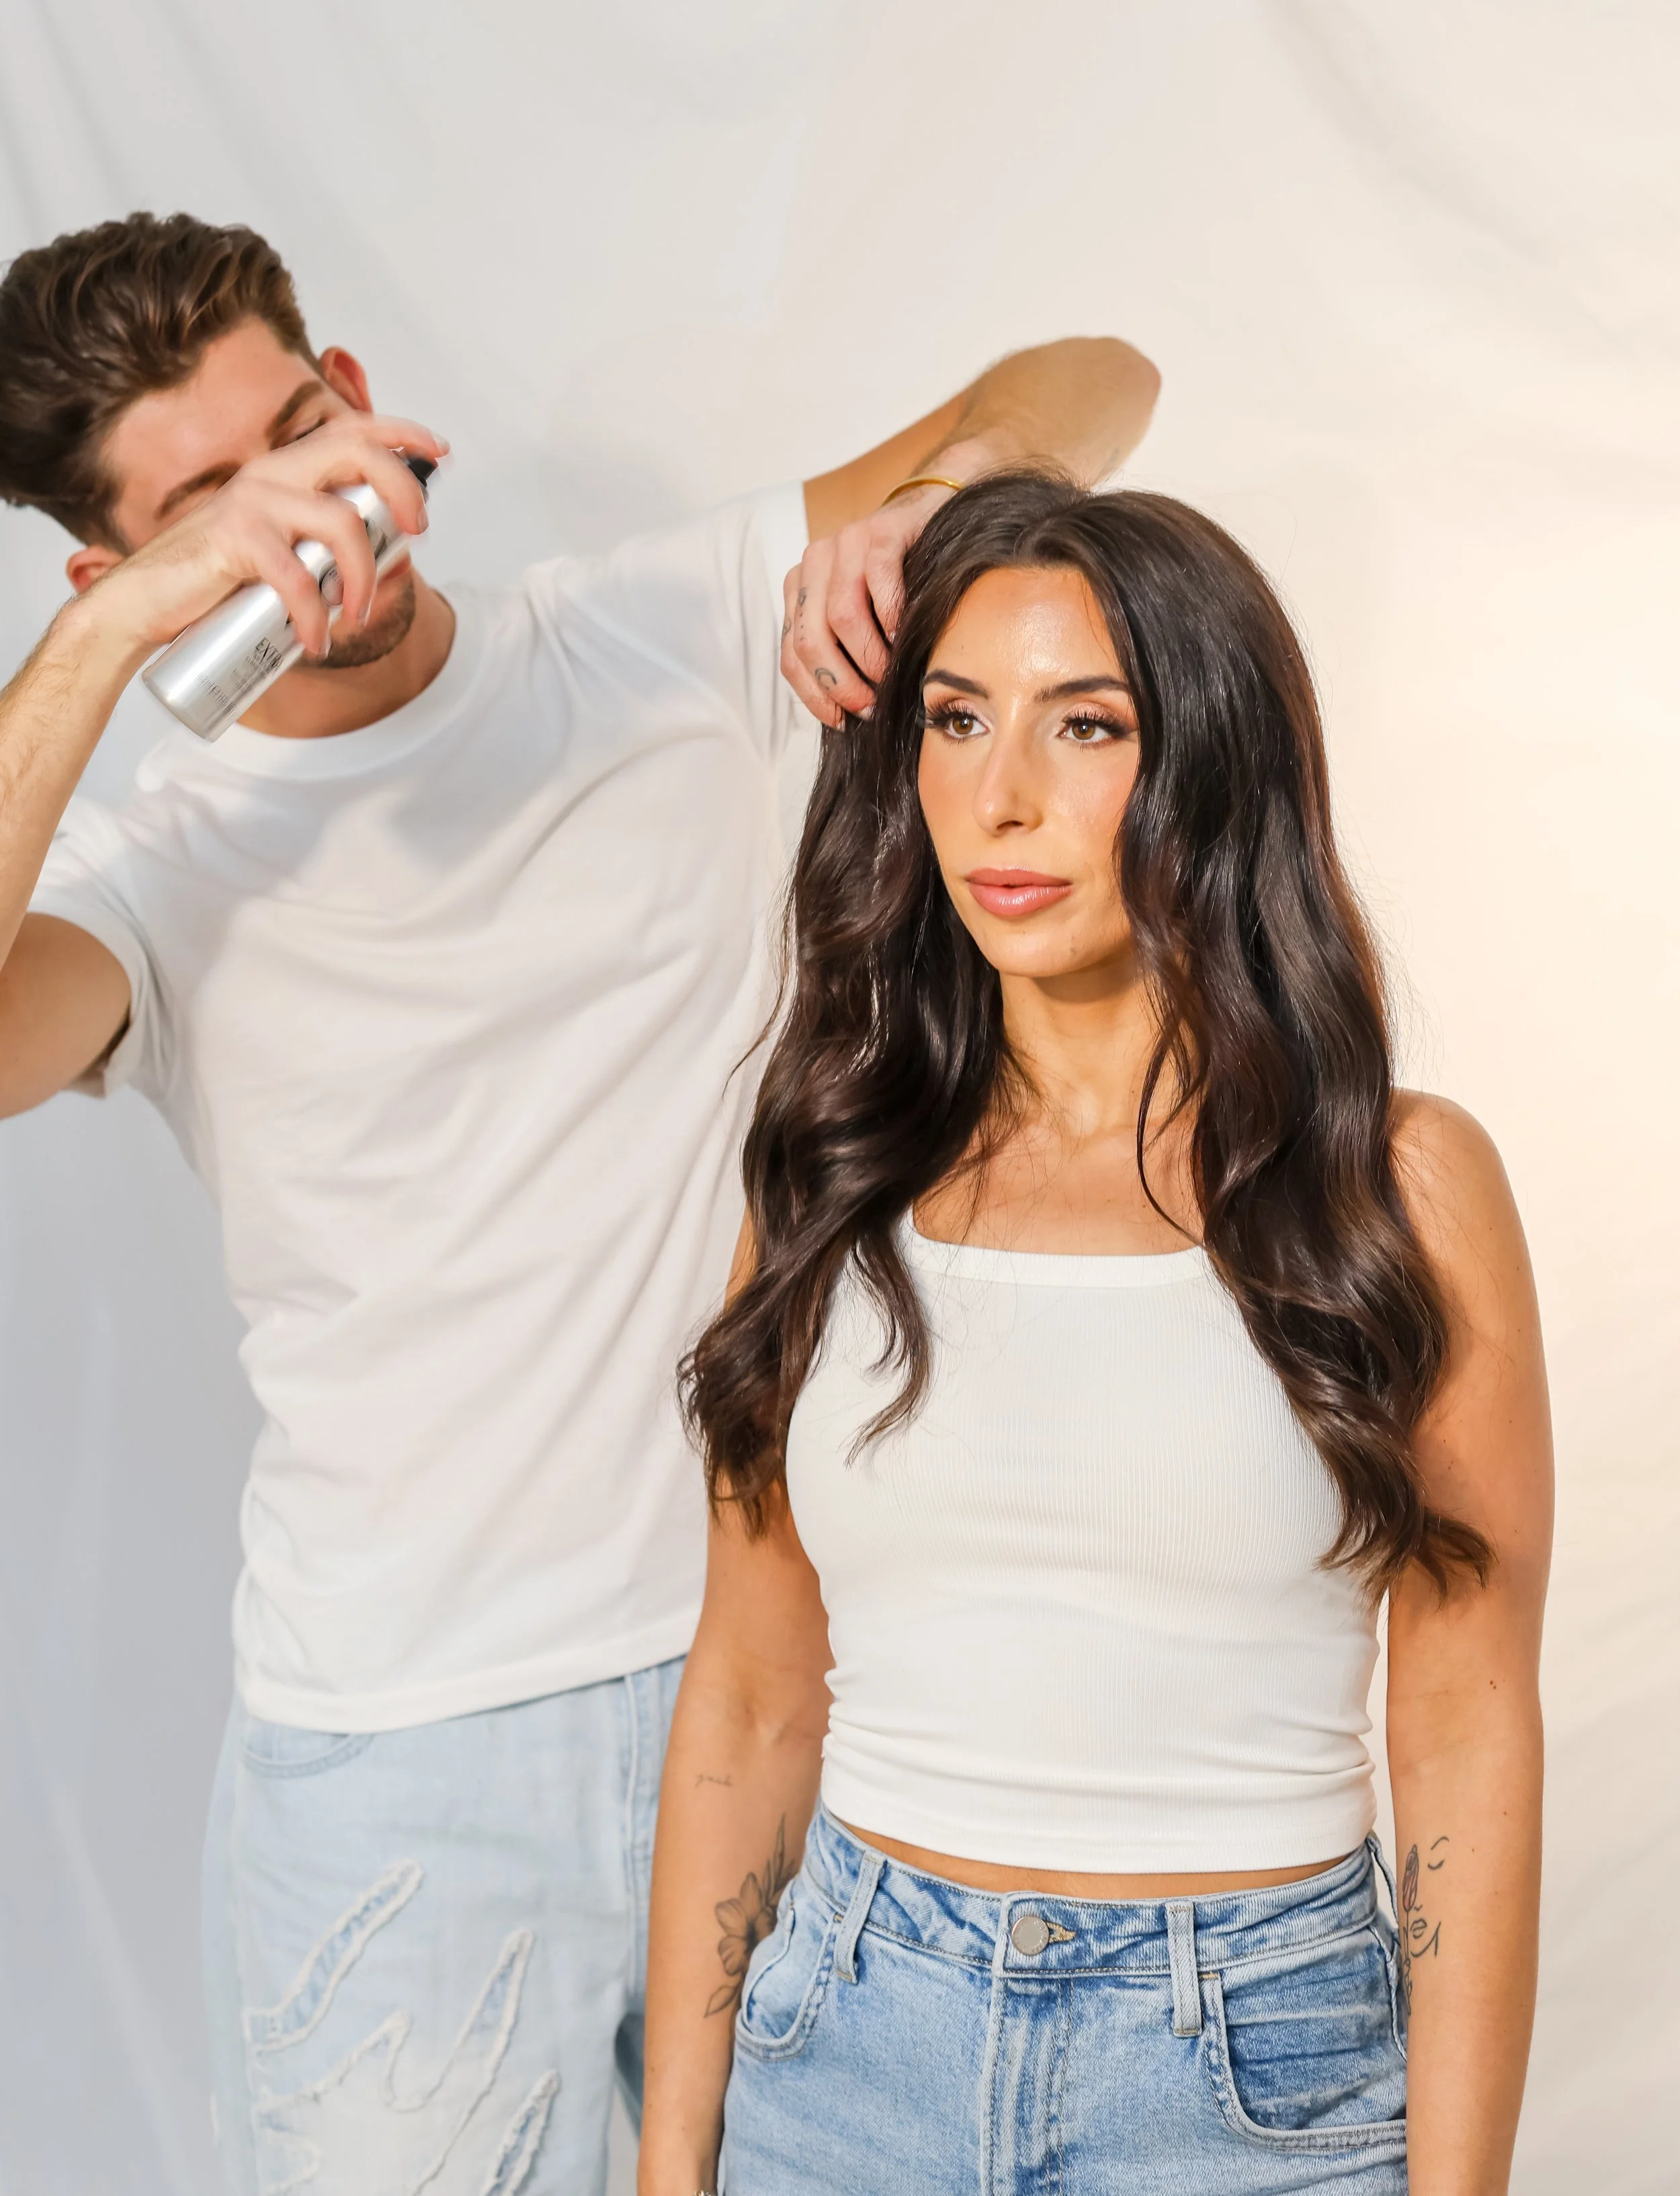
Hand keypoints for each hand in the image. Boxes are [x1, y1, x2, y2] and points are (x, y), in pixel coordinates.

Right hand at [87, 412, 448, 666]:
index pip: (349, 430)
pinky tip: (315, 642)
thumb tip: (396, 559)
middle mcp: (271, 476)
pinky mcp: (235, 540)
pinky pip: (298, 577)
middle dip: (402, 487)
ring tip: (355, 617)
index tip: (439, 450)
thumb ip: (330, 552)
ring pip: (341, 522)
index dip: (400, 433)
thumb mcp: (286, 558)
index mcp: (285, 473)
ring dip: (364, 577)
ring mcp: (252, 503)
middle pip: (356, 452)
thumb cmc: (217, 581)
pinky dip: (315, 616)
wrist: (145, 604)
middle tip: (420, 532)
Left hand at [780, 479, 955, 727]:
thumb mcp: (858, 618)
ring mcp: (846, 543)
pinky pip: (879, 579)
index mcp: (800, 588)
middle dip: (841, 683)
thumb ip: (839, 651)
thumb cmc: (898, 582)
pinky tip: (903, 636)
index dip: (815, 695)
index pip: (791, 654)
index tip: (842, 720)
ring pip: (840, 615)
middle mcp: (815, 562)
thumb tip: (844, 713)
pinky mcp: (883, 531)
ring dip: (867, 656)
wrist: (930, 518)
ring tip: (889, 675)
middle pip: (811, 639)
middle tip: (870, 705)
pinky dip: (891, 616)